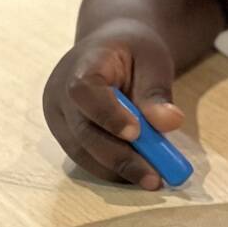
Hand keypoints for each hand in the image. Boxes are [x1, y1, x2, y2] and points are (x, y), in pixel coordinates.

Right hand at [42, 18, 183, 188]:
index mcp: (81, 64)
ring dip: (117, 170)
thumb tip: (169, 122)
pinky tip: (137, 173)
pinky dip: (111, 169)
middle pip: (83, 132)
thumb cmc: (133, 50)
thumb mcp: (153, 59)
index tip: (137, 133)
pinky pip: (85, 157)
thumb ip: (156, 90)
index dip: (108, 115)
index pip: (84, 91)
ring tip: (152, 179)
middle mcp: (60, 94)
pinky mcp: (65, 135)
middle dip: (121, 158)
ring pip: (82, 152)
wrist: (110, 48)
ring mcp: (58, 118)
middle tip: (154, 178)